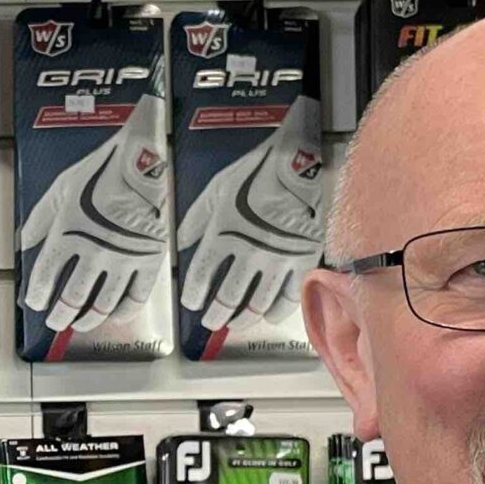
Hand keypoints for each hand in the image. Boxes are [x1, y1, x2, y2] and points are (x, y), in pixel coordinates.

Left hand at [19, 95, 168, 334]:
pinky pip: (136, 298)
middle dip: (60, 316)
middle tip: (55, 322)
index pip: (44, 279)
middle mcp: (93, 251)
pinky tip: (114, 316)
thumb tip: (23, 242)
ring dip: (88, 319)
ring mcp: (123, 258)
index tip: (36, 304)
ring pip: (102, 305)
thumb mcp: (60, 189)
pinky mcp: (149, 260)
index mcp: (66, 233)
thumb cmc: (98, 169)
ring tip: (80, 323)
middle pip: (72, 299)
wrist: (141, 157)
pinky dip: (123, 313)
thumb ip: (39, 219)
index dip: (38, 298)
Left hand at [177, 93, 325, 334]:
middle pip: (228, 298)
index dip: (194, 296)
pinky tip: (269, 315)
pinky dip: (277, 312)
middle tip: (211, 321)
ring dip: (244, 317)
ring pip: (258, 304)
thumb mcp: (217, 188)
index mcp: (222, 234)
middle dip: (216, 315)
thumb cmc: (255, 171)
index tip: (192, 303)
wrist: (300, 161)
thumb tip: (181, 243)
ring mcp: (277, 259)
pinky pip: (289, 297)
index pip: (201, 277)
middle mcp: (247, 253)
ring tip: (236, 322)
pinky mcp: (303, 260)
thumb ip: (196, 219)